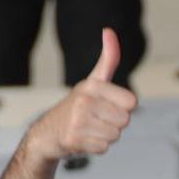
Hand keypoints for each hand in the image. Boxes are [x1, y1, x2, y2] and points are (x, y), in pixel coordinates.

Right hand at [23, 28, 136, 162]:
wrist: (47, 132)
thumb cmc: (77, 106)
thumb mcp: (93, 80)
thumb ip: (108, 59)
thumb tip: (108, 30)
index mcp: (93, 85)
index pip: (132, 102)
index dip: (123, 108)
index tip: (107, 106)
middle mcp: (84, 100)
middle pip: (125, 120)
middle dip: (114, 124)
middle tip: (96, 120)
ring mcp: (78, 120)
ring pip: (115, 135)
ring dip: (105, 136)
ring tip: (89, 129)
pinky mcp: (74, 139)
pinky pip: (104, 148)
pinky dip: (96, 147)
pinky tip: (83, 139)